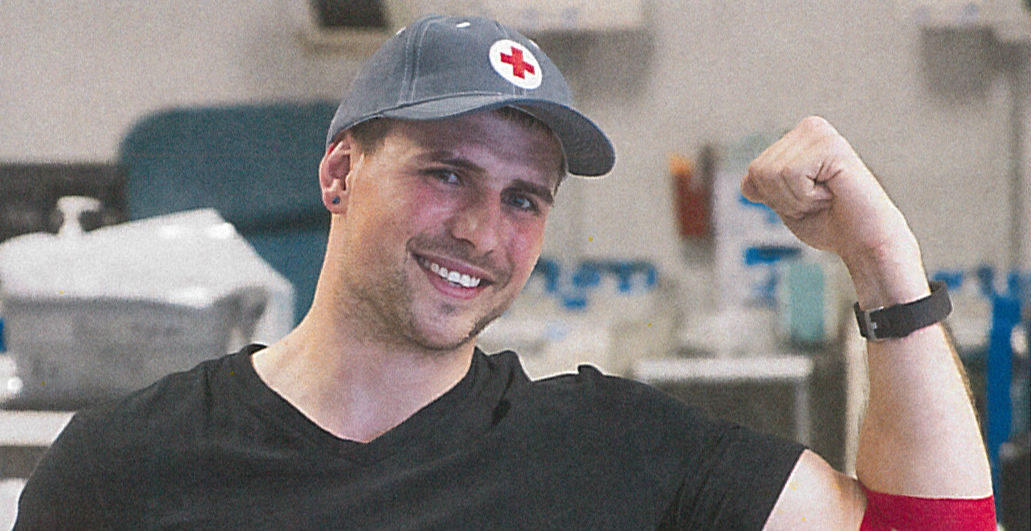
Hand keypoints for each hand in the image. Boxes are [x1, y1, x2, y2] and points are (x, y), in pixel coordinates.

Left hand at [741, 116, 915, 265]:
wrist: (865, 241)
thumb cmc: (829, 223)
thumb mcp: (785, 204)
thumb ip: (764, 188)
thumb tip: (746, 182)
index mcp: (796, 139)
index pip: (753, 173)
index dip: (774, 200)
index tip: (806, 202)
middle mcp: (809, 128)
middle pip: (759, 171)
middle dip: (783, 199)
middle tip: (819, 201)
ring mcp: (820, 133)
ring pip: (772, 173)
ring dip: (796, 198)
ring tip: (827, 196)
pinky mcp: (831, 145)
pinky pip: (791, 174)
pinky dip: (806, 196)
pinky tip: (832, 193)